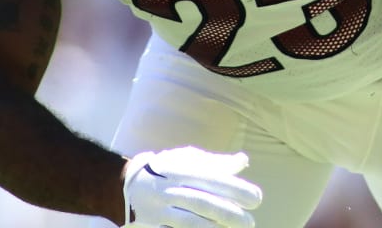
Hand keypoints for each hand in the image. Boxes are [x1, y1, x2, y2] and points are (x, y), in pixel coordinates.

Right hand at [122, 146, 262, 226]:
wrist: (125, 185)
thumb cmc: (166, 171)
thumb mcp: (187, 159)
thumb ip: (215, 163)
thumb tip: (243, 161)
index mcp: (181, 169)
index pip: (212, 179)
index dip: (235, 189)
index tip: (256, 198)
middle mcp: (170, 189)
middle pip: (202, 202)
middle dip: (228, 213)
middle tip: (250, 223)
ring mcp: (161, 209)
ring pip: (189, 221)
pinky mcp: (153, 226)